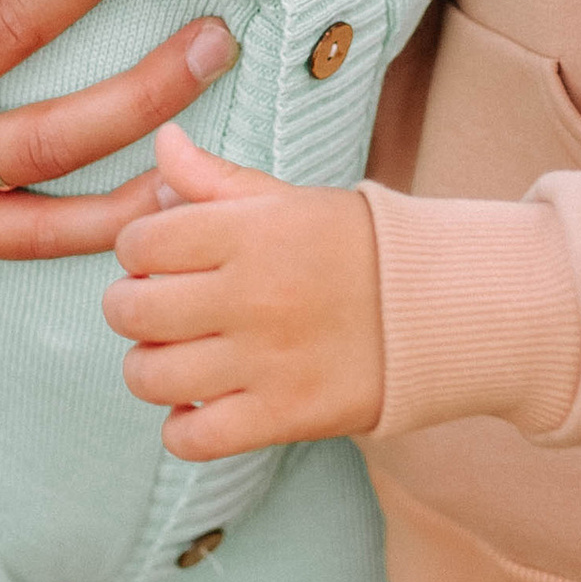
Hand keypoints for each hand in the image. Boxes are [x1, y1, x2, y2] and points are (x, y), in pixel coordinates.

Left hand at [101, 123, 382, 459]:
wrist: (450, 308)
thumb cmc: (359, 249)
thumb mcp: (292, 201)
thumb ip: (218, 178)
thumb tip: (163, 142)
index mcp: (252, 232)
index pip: (141, 240)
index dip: (139, 249)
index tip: (163, 258)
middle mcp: (254, 294)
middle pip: (131, 309)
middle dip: (131, 307)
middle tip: (159, 309)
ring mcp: (268, 360)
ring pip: (149, 375)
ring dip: (149, 368)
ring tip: (175, 358)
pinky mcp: (286, 416)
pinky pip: (192, 439)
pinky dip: (181, 428)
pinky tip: (201, 404)